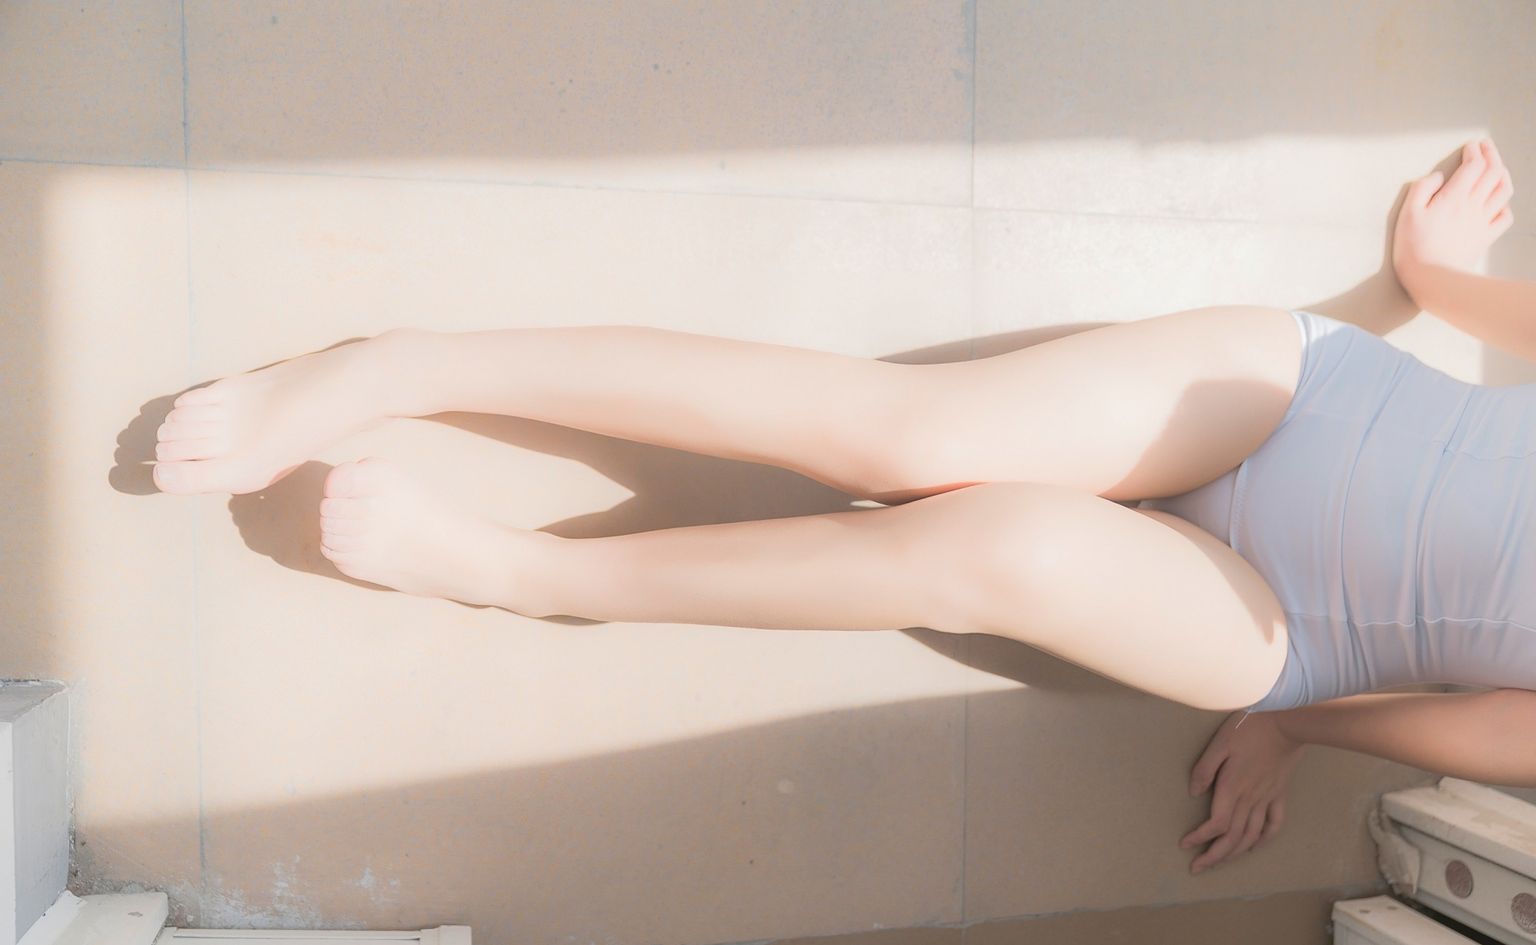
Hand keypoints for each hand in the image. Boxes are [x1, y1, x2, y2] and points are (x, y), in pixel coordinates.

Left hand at [1180, 709, 1303, 874]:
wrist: (1287, 722)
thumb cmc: (1249, 728)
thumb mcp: (1219, 744)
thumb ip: (1204, 769)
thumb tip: (1193, 793)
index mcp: (1232, 788)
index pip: (1215, 824)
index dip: (1199, 838)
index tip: (1184, 845)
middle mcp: (1250, 799)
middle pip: (1232, 837)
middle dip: (1214, 856)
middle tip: (1198, 868)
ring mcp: (1267, 799)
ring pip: (1251, 836)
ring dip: (1235, 853)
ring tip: (1220, 862)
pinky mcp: (1279, 794)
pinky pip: (1274, 824)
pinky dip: (1263, 839)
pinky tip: (1254, 846)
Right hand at [1393, 138, 1514, 300]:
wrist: (1432, 278)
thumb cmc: (1414, 247)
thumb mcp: (1408, 213)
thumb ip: (1422, 188)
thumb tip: (1438, 176)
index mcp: (1454, 196)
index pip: (1474, 165)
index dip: (1474, 152)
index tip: (1469, 146)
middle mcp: (1474, 205)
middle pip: (1493, 172)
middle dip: (1491, 155)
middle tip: (1485, 147)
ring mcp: (1483, 221)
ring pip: (1504, 190)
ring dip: (1503, 174)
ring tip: (1496, 167)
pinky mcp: (1486, 236)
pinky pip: (1505, 216)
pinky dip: (1504, 204)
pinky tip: (1496, 202)